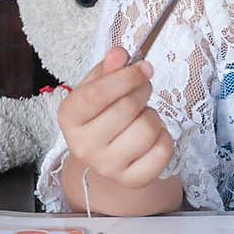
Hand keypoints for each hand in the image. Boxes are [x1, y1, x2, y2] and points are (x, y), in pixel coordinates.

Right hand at [57, 46, 174, 188]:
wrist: (107, 158)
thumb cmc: (102, 116)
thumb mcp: (97, 88)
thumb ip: (108, 69)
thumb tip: (120, 53)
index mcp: (69, 118)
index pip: (96, 95)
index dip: (125, 78)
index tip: (143, 67)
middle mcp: (83, 145)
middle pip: (126, 109)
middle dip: (142, 92)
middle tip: (143, 89)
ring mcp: (107, 166)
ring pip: (147, 128)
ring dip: (153, 116)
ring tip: (143, 117)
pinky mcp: (132, 180)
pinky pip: (162, 150)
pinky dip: (164, 137)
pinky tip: (153, 136)